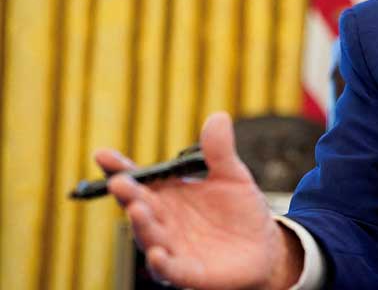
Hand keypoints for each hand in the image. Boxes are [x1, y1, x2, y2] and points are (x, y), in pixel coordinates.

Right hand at [95, 113, 302, 289]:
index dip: (120, 168)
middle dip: (128, 194)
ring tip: (138, 209)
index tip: (102, 155)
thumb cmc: (240, 211)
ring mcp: (172, 247)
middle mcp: (163, 221)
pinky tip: (158, 254)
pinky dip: (162, 264)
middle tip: (119, 182)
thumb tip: (218, 116)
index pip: (139, 180)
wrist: (263, 248)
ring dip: (141, 225)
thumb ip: (220, 151)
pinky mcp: (187, 272)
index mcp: (168, 194)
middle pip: (139, 206)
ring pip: (149, 237)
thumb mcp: (232, 176)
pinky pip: (170, 270)